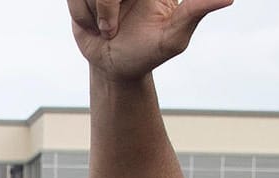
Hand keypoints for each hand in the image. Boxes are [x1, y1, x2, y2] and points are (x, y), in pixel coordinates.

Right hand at [68, 0, 232, 80]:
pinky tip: (94, 24)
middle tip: (113, 27)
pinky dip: (82, 15)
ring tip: (108, 28)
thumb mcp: (174, 37)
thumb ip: (196, 11)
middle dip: (107, 4)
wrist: (114, 69)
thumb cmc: (147, 53)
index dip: (123, 0)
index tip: (131, 10)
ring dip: (96, 14)